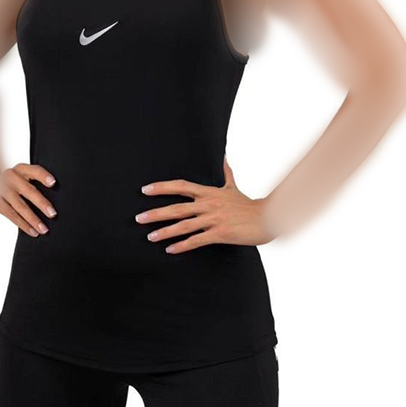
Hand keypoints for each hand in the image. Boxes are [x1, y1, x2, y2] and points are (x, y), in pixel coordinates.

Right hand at [0, 163, 57, 237]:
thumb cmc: (9, 184)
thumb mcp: (19, 178)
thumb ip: (32, 183)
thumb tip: (52, 201)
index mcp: (20, 169)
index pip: (34, 170)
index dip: (43, 176)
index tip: (53, 183)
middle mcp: (11, 177)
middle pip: (28, 190)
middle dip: (41, 203)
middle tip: (53, 214)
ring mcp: (0, 189)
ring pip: (20, 205)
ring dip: (33, 219)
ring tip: (44, 229)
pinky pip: (11, 214)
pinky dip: (23, 224)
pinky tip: (32, 232)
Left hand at [136, 158, 273, 253]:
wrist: (267, 217)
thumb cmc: (248, 204)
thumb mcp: (233, 187)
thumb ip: (226, 172)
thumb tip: (224, 156)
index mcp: (208, 192)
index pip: (180, 186)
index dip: (162, 187)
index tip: (145, 190)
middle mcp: (208, 204)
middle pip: (177, 208)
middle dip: (156, 213)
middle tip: (138, 218)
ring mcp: (213, 219)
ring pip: (184, 225)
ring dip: (165, 232)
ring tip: (150, 236)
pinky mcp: (220, 233)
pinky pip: (197, 240)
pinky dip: (182, 245)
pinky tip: (170, 250)